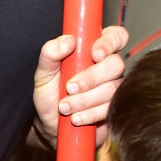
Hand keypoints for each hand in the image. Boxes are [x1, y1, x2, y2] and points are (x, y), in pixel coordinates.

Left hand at [30, 25, 126, 147]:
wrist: (50, 124)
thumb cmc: (50, 94)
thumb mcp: (43, 72)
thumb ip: (50, 53)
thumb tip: (68, 41)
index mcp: (94, 50)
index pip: (115, 36)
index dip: (110, 42)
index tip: (94, 54)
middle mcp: (108, 68)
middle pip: (116, 64)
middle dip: (91, 78)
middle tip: (70, 88)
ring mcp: (113, 88)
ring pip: (112, 89)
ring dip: (85, 99)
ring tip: (64, 107)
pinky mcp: (112, 109)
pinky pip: (109, 109)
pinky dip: (90, 114)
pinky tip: (75, 117)